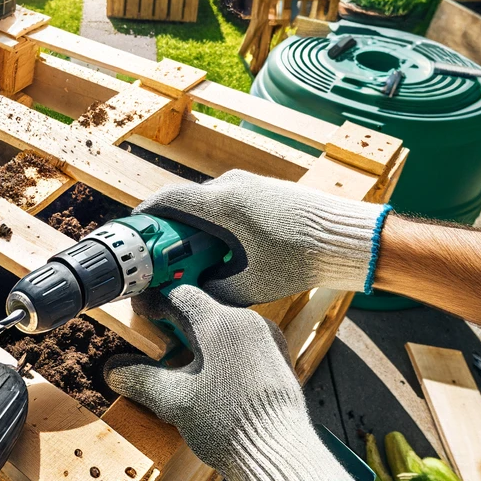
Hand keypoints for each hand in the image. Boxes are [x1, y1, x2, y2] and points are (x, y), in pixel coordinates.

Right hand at [103, 285, 367, 480]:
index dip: (154, 302)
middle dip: (176, 323)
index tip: (139, 311)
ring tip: (180, 363)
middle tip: (154, 339)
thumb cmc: (228, 423)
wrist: (278, 455)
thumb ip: (140, 379)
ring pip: (225, 327)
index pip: (180, 296)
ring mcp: (268, 341)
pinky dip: (221, 352)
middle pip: (204, 310)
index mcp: (221, 323)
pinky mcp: (278, 361)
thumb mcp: (173, 401)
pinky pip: (243, 344)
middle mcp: (249, 323)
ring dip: (200, 339)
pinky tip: (210, 378)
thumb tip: (113, 370)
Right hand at [138, 169, 390, 305]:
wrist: (347, 239)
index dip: (144, 216)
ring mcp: (249, 184)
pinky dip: (215, 222)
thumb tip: (189, 295)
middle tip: (159, 254)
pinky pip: (227, 203)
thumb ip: (212, 291)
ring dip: (194, 226)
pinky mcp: (264, 191)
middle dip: (168, 228)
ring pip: (207, 203)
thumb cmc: (300, 260)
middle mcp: (232, 186)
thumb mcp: (249, 286)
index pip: (167, 201)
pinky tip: (222, 249)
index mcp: (222, 204)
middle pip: (184, 203)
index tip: (133, 233)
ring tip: (191, 257)